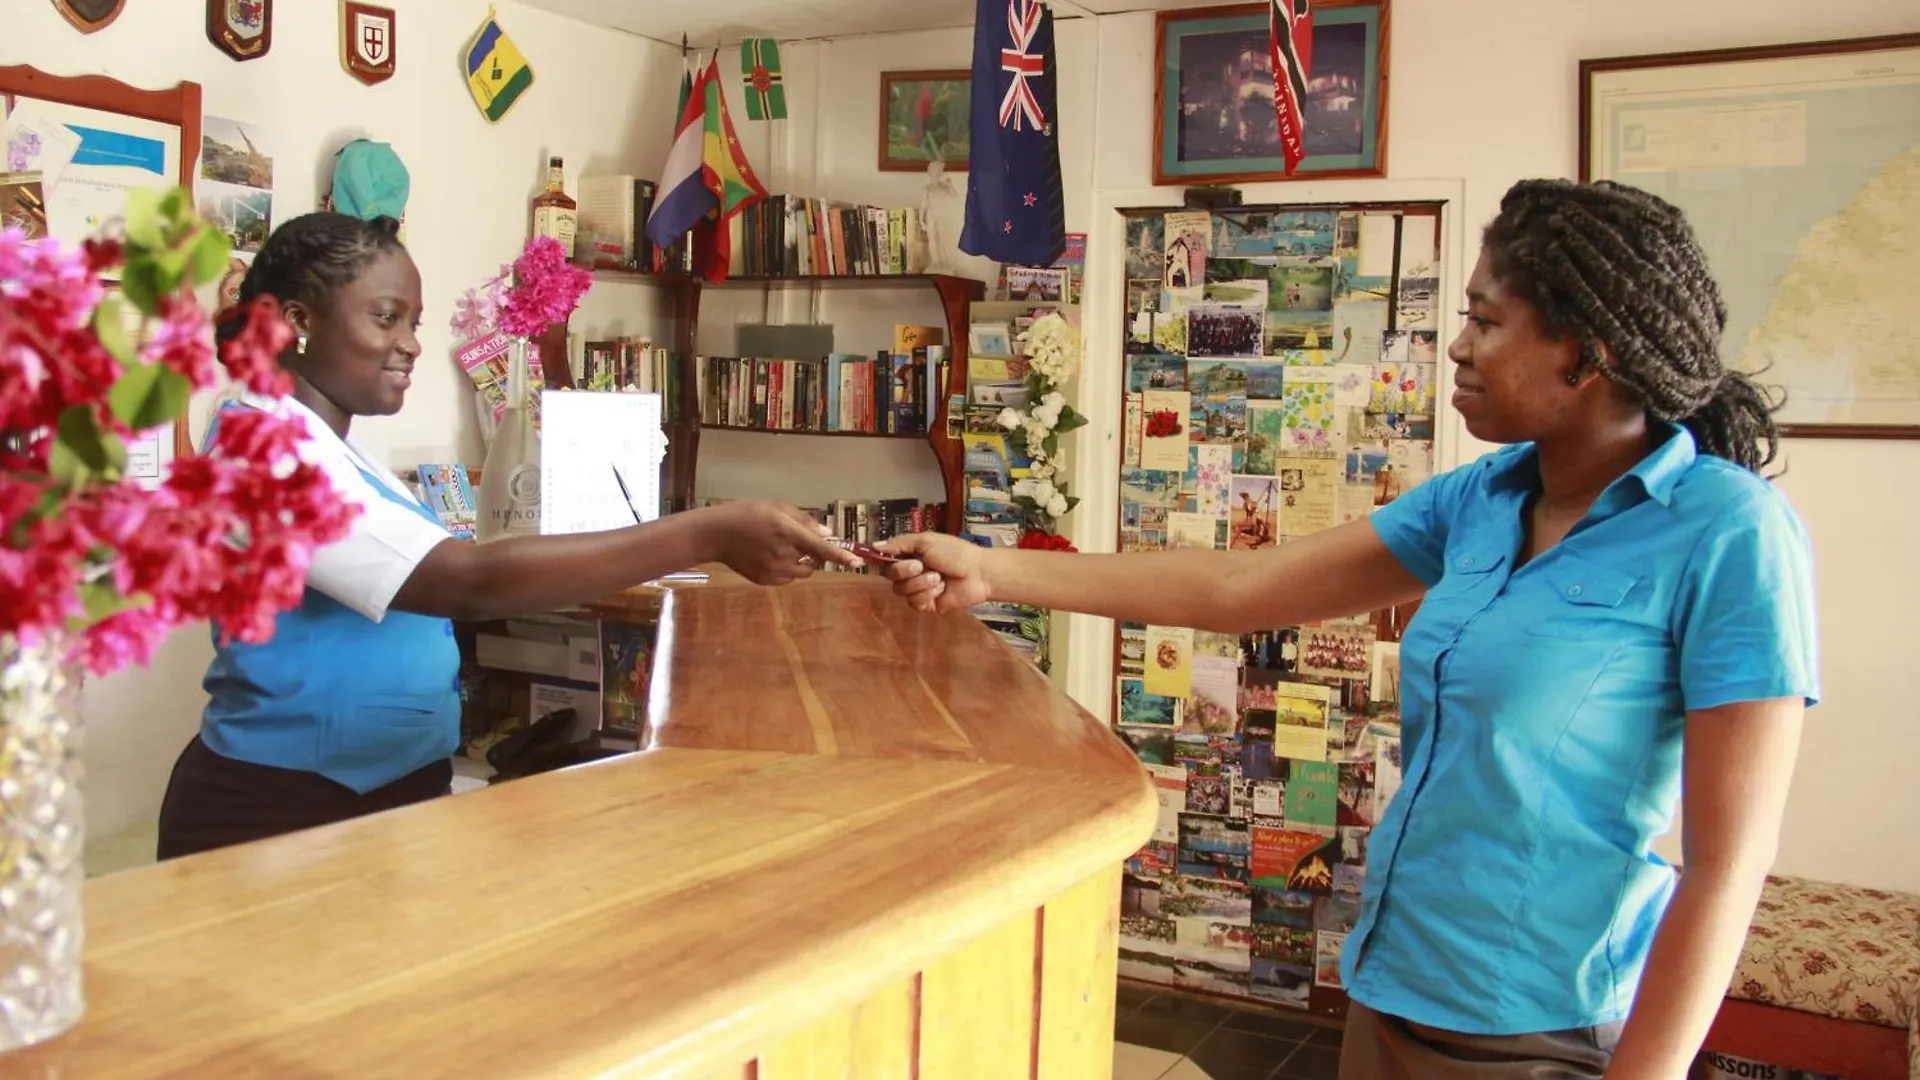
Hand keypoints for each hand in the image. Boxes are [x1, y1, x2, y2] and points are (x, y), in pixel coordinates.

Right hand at [702, 501, 857, 584]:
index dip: (840, 556)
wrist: (716, 534)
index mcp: (787, 532)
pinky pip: (788, 578)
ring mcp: (774, 571)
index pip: (820, 547)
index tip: (857, 562)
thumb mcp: (776, 507)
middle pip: (813, 559)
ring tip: (777, 547)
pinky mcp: (766, 581)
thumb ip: (804, 520)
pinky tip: (767, 556)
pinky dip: (786, 570)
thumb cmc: (748, 514)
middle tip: (791, 538)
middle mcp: (783, 554)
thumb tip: (827, 533)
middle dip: (810, 551)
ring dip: (800, 562)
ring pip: (803, 571)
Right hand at [875, 532, 990, 612]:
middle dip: (904, 570)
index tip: (877, 559)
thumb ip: (899, 543)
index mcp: (909, 554)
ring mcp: (918, 589)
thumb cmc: (956, 553)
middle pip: (889, 576)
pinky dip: (927, 594)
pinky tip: (941, 588)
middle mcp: (911, 572)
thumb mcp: (926, 541)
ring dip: (920, 583)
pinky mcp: (926, 604)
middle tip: (921, 565)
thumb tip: (876, 546)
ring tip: (938, 577)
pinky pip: (914, 603)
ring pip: (901, 591)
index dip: (879, 561)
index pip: (885, 559)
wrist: (978, 573)